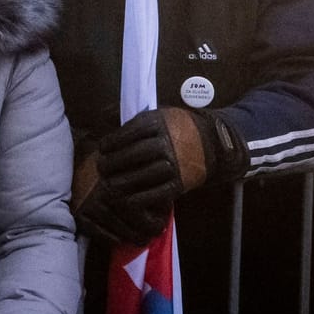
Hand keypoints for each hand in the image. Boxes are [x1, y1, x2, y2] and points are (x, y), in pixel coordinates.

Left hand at [71, 107, 230, 244]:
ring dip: (121, 183)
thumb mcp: (158, 114)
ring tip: (109, 185)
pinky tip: (126, 199)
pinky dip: (138, 199)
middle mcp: (165, 143)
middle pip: (132, 155)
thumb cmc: (178, 128)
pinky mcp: (179, 184)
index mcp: (158, 123)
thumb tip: (103, 116)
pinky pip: (154, 194)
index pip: (127, 133)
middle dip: (111, 164)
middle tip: (101, 168)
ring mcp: (173, 164)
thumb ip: (131, 117)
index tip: (101, 149)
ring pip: (141, 176)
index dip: (110, 143)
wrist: (212, 143)